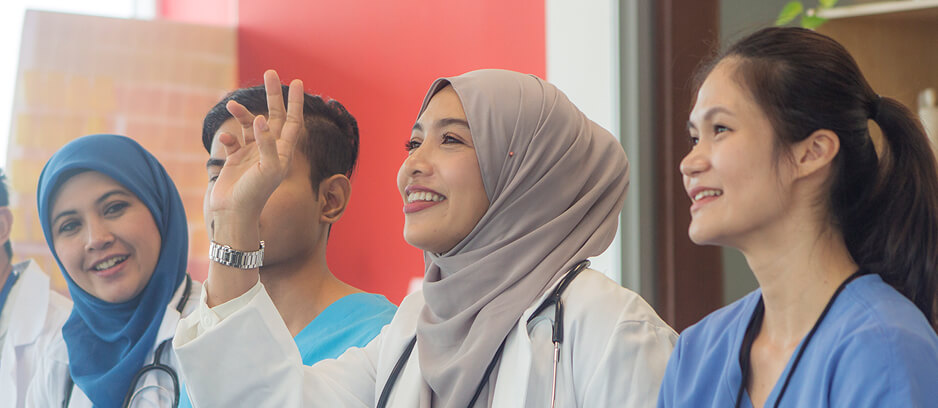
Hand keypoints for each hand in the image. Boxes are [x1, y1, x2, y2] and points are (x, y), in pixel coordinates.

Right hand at [208, 70, 303, 219]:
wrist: (234, 214)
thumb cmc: (255, 194)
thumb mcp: (267, 169)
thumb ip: (266, 144)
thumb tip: (260, 119)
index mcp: (282, 152)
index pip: (292, 121)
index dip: (295, 102)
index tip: (296, 82)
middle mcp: (269, 150)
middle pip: (273, 116)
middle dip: (272, 96)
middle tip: (270, 73)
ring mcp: (252, 155)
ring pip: (249, 125)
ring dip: (242, 114)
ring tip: (230, 105)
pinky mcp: (235, 161)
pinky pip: (233, 141)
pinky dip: (228, 136)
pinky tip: (225, 139)